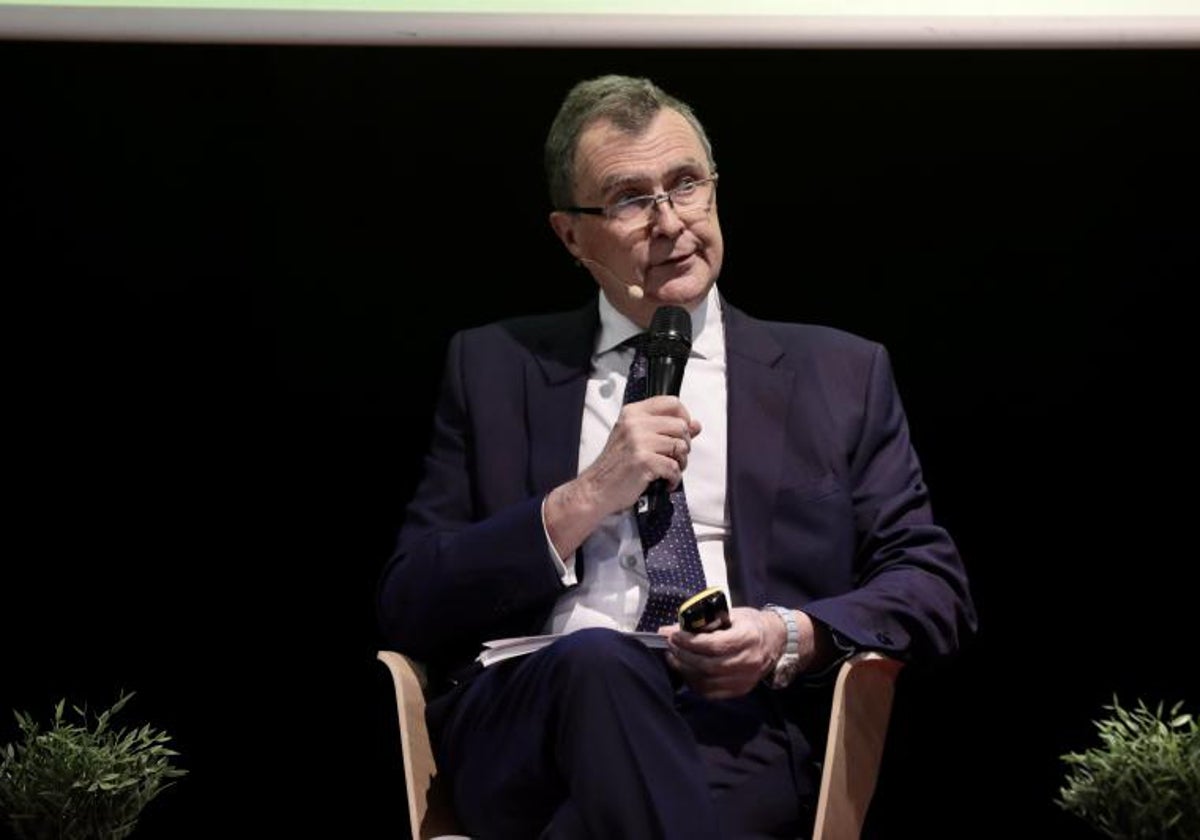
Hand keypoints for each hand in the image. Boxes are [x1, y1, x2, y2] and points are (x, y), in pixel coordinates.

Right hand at [543, 396, 699, 560]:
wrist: (596, 489)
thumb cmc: (616, 465)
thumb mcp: (636, 439)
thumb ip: (665, 429)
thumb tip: (696, 425)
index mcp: (632, 413)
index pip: (671, 402)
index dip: (684, 417)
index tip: (681, 432)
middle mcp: (635, 423)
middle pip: (681, 425)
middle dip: (684, 444)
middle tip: (674, 457)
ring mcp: (638, 441)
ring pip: (680, 446)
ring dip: (681, 462)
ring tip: (670, 470)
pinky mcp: (643, 461)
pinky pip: (674, 467)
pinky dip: (674, 478)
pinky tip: (665, 482)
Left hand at [663, 606, 784, 698]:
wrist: (775, 641)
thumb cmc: (750, 624)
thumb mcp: (731, 614)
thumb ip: (705, 621)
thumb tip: (674, 627)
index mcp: (748, 638)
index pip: (713, 645)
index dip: (689, 642)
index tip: (672, 635)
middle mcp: (748, 661)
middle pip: (707, 665)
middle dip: (683, 655)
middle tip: (670, 645)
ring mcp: (745, 679)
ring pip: (707, 681)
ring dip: (685, 670)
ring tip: (673, 657)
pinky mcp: (740, 690)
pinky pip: (711, 692)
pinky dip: (694, 682)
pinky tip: (685, 670)